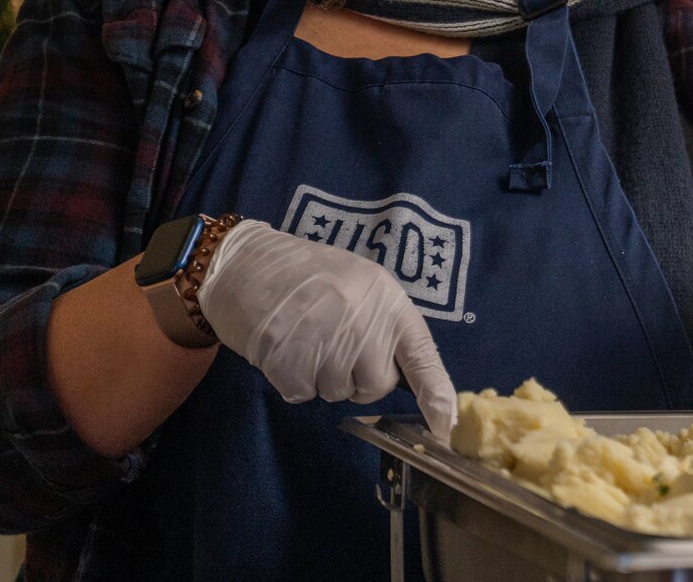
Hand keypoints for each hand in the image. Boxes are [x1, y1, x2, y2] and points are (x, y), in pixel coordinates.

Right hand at [195, 221, 458, 439]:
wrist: (248, 262)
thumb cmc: (309, 276)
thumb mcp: (360, 287)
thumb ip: (383, 325)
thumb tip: (407, 378)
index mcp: (387, 299)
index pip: (423, 356)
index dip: (437, 396)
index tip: (444, 429)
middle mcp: (363, 319)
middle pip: (377, 385)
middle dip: (358, 378)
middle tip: (335, 345)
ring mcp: (325, 338)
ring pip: (338, 392)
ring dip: (322, 377)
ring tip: (306, 339)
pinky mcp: (288, 357)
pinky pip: (302, 393)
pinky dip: (293, 380)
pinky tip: (286, 348)